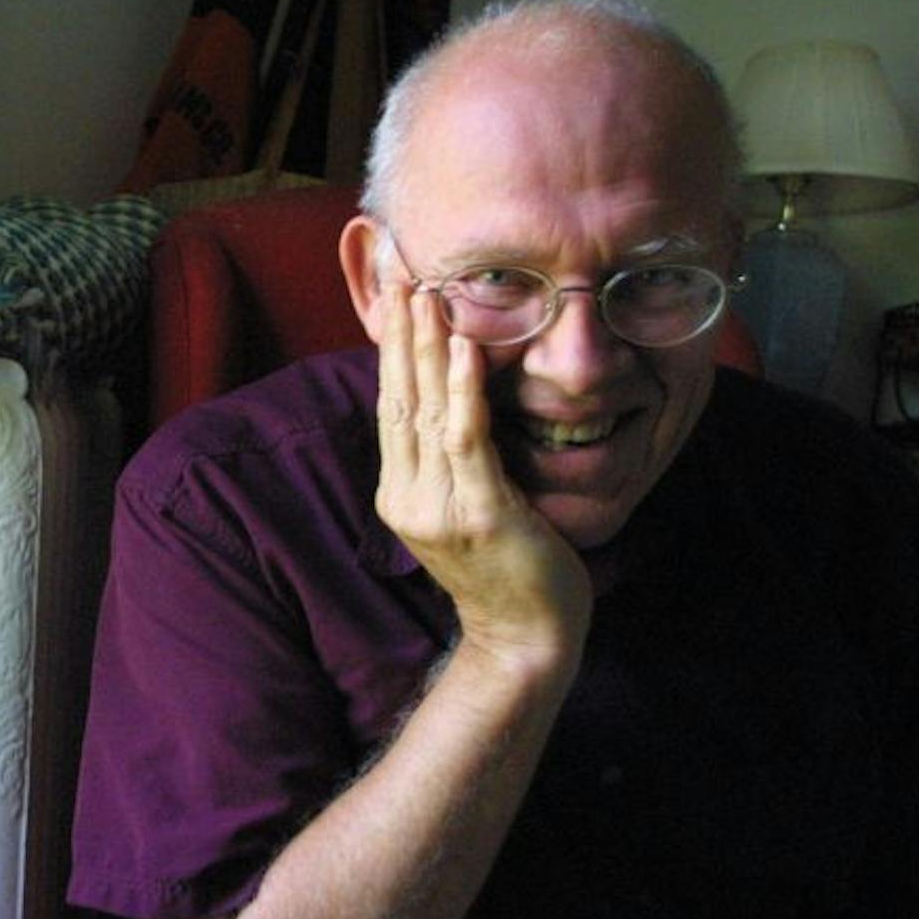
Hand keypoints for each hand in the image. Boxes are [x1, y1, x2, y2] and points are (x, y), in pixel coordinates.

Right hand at [372, 283, 590, 669]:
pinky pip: (466, 439)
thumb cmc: (510, 574)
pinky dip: (463, 388)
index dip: (392, 353)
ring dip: (427, 348)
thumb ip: (452, 466)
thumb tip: (457, 408)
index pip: (391, 409)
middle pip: (398, 400)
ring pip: (426, 412)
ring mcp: (438, 508)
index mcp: (400, 496)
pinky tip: (465, 346)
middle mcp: (408, 498)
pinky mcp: (478, 514)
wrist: (527, 641)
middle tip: (400, 277)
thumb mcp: (466, 512)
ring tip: (426, 296)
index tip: (395, 301)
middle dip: (400, 335)